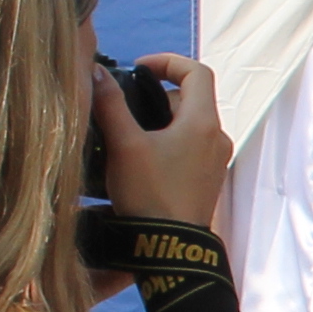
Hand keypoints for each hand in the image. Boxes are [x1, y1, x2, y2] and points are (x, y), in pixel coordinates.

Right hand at [91, 43, 235, 233]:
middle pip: (191, 99)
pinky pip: (190, 148)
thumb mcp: (123, 145)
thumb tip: (96, 71)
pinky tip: (140, 159)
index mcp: (203, 123)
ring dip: (161, 121)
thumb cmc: (148, 196)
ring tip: (128, 136)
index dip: (168, 62)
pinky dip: (168, 142)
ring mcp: (215, 161)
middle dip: (157, 96)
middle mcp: (217, 138)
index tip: (140, 68)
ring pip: (189, 125)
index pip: (197, 72)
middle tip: (125, 108)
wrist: (168, 249)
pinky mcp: (207, 180)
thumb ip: (109, 104)